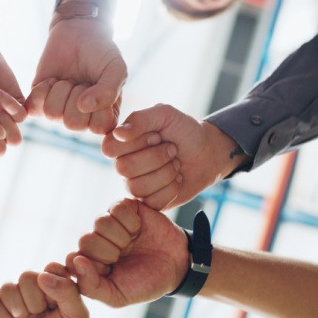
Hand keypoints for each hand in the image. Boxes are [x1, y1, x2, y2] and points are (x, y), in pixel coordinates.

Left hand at [22, 0, 125, 134]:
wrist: (78, 32)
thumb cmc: (101, 53)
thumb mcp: (116, 68)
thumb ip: (109, 90)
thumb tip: (84, 107)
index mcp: (104, 117)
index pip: (98, 127)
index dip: (98, 104)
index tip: (100, 85)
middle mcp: (81, 120)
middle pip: (72, 123)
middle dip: (77, 95)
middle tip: (82, 81)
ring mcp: (59, 112)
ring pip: (52, 114)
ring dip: (61, 89)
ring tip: (68, 79)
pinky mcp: (39, 102)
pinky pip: (33, 107)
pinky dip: (43, 89)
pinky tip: (53, 79)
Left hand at [67, 199, 188, 306]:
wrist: (176, 265)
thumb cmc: (145, 283)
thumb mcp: (117, 296)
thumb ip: (91, 286)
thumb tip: (75, 261)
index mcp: (89, 263)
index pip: (74, 259)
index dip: (94, 266)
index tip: (112, 271)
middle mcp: (95, 241)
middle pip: (85, 240)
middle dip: (109, 252)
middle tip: (124, 256)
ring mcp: (109, 223)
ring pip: (100, 222)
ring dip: (122, 236)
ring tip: (133, 242)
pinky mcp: (124, 207)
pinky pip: (117, 208)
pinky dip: (132, 221)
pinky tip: (138, 229)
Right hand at [102, 104, 244, 209]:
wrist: (207, 152)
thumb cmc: (184, 131)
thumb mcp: (165, 114)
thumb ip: (140, 119)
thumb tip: (118, 133)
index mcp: (121, 142)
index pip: (110, 148)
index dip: (136, 143)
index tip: (157, 135)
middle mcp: (123, 164)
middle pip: (124, 169)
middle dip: (157, 158)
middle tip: (173, 149)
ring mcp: (134, 185)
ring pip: (137, 188)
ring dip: (166, 173)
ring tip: (176, 164)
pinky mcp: (149, 201)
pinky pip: (152, 202)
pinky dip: (171, 189)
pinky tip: (177, 179)